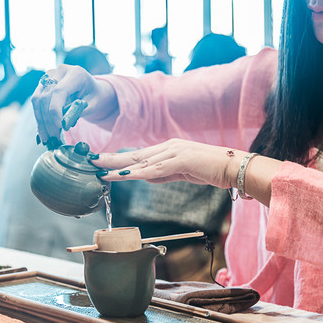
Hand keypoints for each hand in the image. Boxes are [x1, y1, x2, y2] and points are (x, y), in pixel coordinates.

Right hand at [31, 64, 117, 143]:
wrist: (94, 91)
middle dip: (48, 120)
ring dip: (41, 121)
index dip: (55, 110)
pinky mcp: (44, 84)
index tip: (60, 126)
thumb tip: (64, 122)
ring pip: (37, 100)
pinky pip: (37, 102)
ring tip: (48, 137)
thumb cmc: (96, 97)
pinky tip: (43, 131)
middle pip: (46, 96)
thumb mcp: (94, 105)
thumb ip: (79, 111)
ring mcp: (50, 76)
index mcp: (75, 73)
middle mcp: (60, 71)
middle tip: (53, 137)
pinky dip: (39, 118)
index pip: (58, 91)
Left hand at [92, 139, 247, 188]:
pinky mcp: (181, 160)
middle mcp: (168, 146)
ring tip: (99, 168)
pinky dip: (137, 172)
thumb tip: (145, 176)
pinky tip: (123, 175)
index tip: (101, 161)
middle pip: (134, 154)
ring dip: (118, 165)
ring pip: (141, 160)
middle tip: (91, 160)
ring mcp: (174, 151)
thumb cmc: (209, 169)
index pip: (138, 154)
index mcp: (168, 148)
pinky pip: (154, 169)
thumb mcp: (181, 172)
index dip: (119, 158)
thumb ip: (163, 173)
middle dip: (111, 157)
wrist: (232, 167)